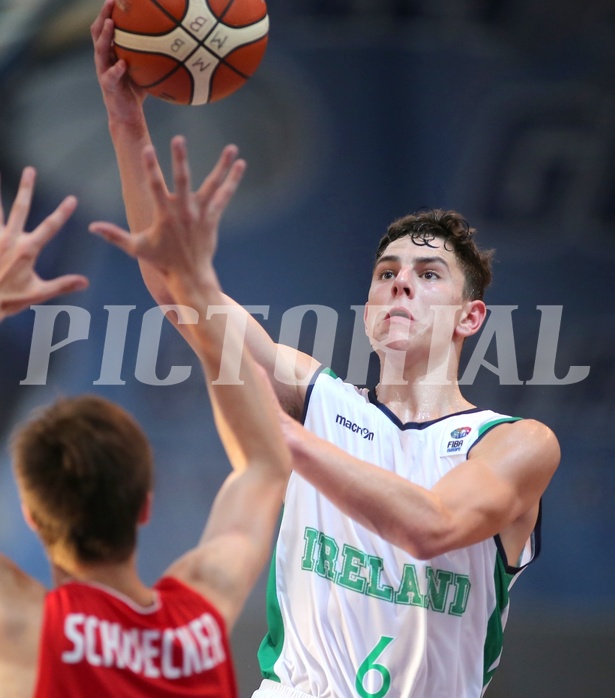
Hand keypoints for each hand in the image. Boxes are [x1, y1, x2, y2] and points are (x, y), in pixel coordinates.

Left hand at [0, 168, 87, 321]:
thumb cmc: (7, 299)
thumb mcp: (37, 294)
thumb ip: (61, 285)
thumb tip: (85, 281)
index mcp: (27, 250)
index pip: (50, 227)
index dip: (62, 212)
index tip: (72, 199)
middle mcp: (10, 239)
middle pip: (20, 208)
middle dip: (27, 188)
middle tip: (30, 170)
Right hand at [89, 136, 244, 285]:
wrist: (190, 276)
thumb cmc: (162, 262)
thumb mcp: (137, 248)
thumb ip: (114, 235)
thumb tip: (91, 226)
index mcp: (164, 215)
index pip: (155, 186)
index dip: (151, 168)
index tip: (147, 148)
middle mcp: (184, 211)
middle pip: (182, 180)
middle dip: (180, 159)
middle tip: (179, 138)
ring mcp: (200, 213)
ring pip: (212, 185)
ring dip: (221, 166)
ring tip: (232, 148)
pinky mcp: (212, 217)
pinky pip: (224, 195)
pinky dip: (232, 180)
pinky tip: (241, 164)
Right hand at [91, 0, 146, 123]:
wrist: (128, 115)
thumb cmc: (137, 91)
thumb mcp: (145, 70)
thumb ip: (152, 56)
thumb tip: (175, 44)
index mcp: (111, 53)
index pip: (107, 27)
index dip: (109, 11)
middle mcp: (104, 59)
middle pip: (98, 32)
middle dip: (103, 15)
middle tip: (111, 1)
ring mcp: (103, 71)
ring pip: (99, 50)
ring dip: (105, 36)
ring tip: (111, 24)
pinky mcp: (108, 86)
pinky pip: (110, 76)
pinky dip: (116, 69)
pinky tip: (122, 64)